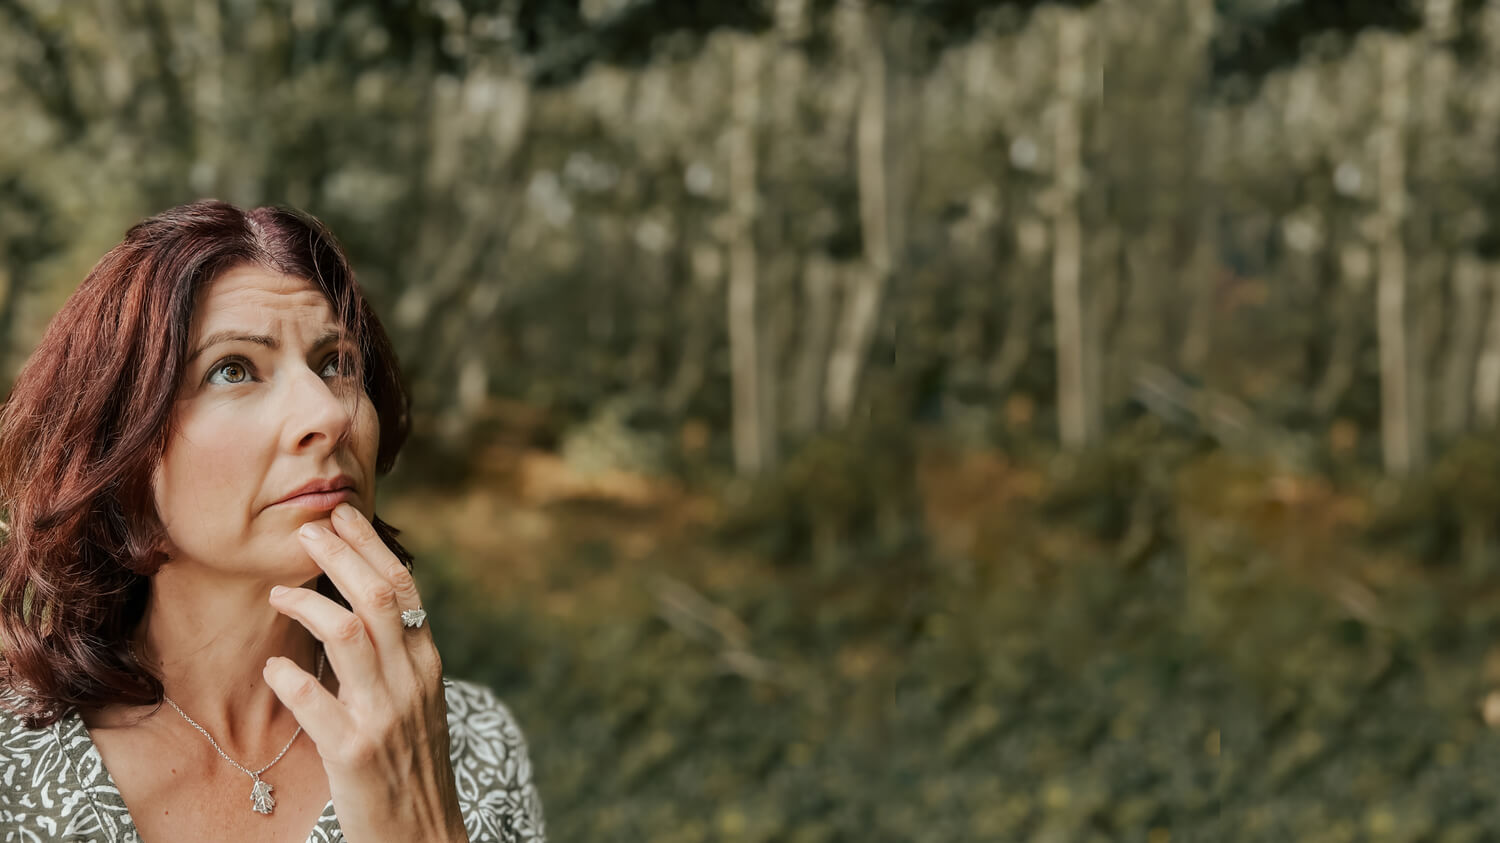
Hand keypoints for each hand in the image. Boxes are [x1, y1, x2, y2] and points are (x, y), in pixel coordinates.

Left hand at [264, 502, 467, 842]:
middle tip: (305, 529)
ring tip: (278, 590)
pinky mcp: (354, 754)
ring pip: (347, 634)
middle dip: (339, 555)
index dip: (370, 546)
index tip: (341, 515)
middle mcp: (410, 681)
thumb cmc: (412, 766)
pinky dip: (289, 678)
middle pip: (376, 596)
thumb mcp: (417, 701)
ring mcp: (384, 716)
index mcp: (426, 664)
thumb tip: (362, 604)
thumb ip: (395, 656)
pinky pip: (315, 702)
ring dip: (308, 603)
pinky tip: (273, 667)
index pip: (402, 587)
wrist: (423, 837)